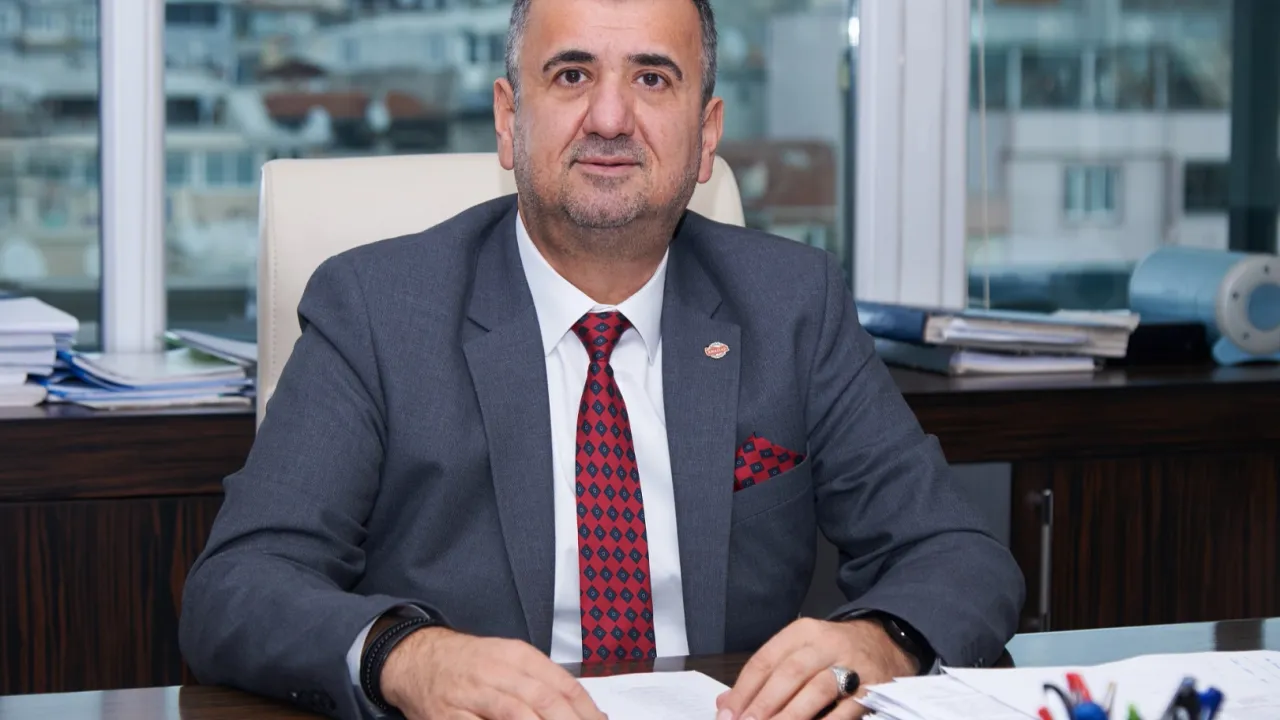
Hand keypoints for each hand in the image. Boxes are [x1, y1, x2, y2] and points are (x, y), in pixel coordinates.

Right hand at [381, 627, 606, 719]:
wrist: (418, 659)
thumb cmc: (468, 663)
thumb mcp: (509, 660)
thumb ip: (543, 681)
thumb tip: (583, 711)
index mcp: (517, 656)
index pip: (563, 684)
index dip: (586, 710)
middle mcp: (497, 672)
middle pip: (545, 702)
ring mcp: (473, 695)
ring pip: (518, 715)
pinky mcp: (451, 716)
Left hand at [715, 617, 918, 719]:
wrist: (886, 642)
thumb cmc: (833, 651)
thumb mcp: (798, 651)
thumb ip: (764, 676)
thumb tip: (726, 705)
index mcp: (802, 632)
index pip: (765, 660)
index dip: (743, 690)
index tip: (728, 714)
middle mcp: (827, 644)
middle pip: (790, 673)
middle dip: (764, 704)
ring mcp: (852, 666)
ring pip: (817, 690)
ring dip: (790, 715)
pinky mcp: (872, 689)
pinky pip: (845, 710)